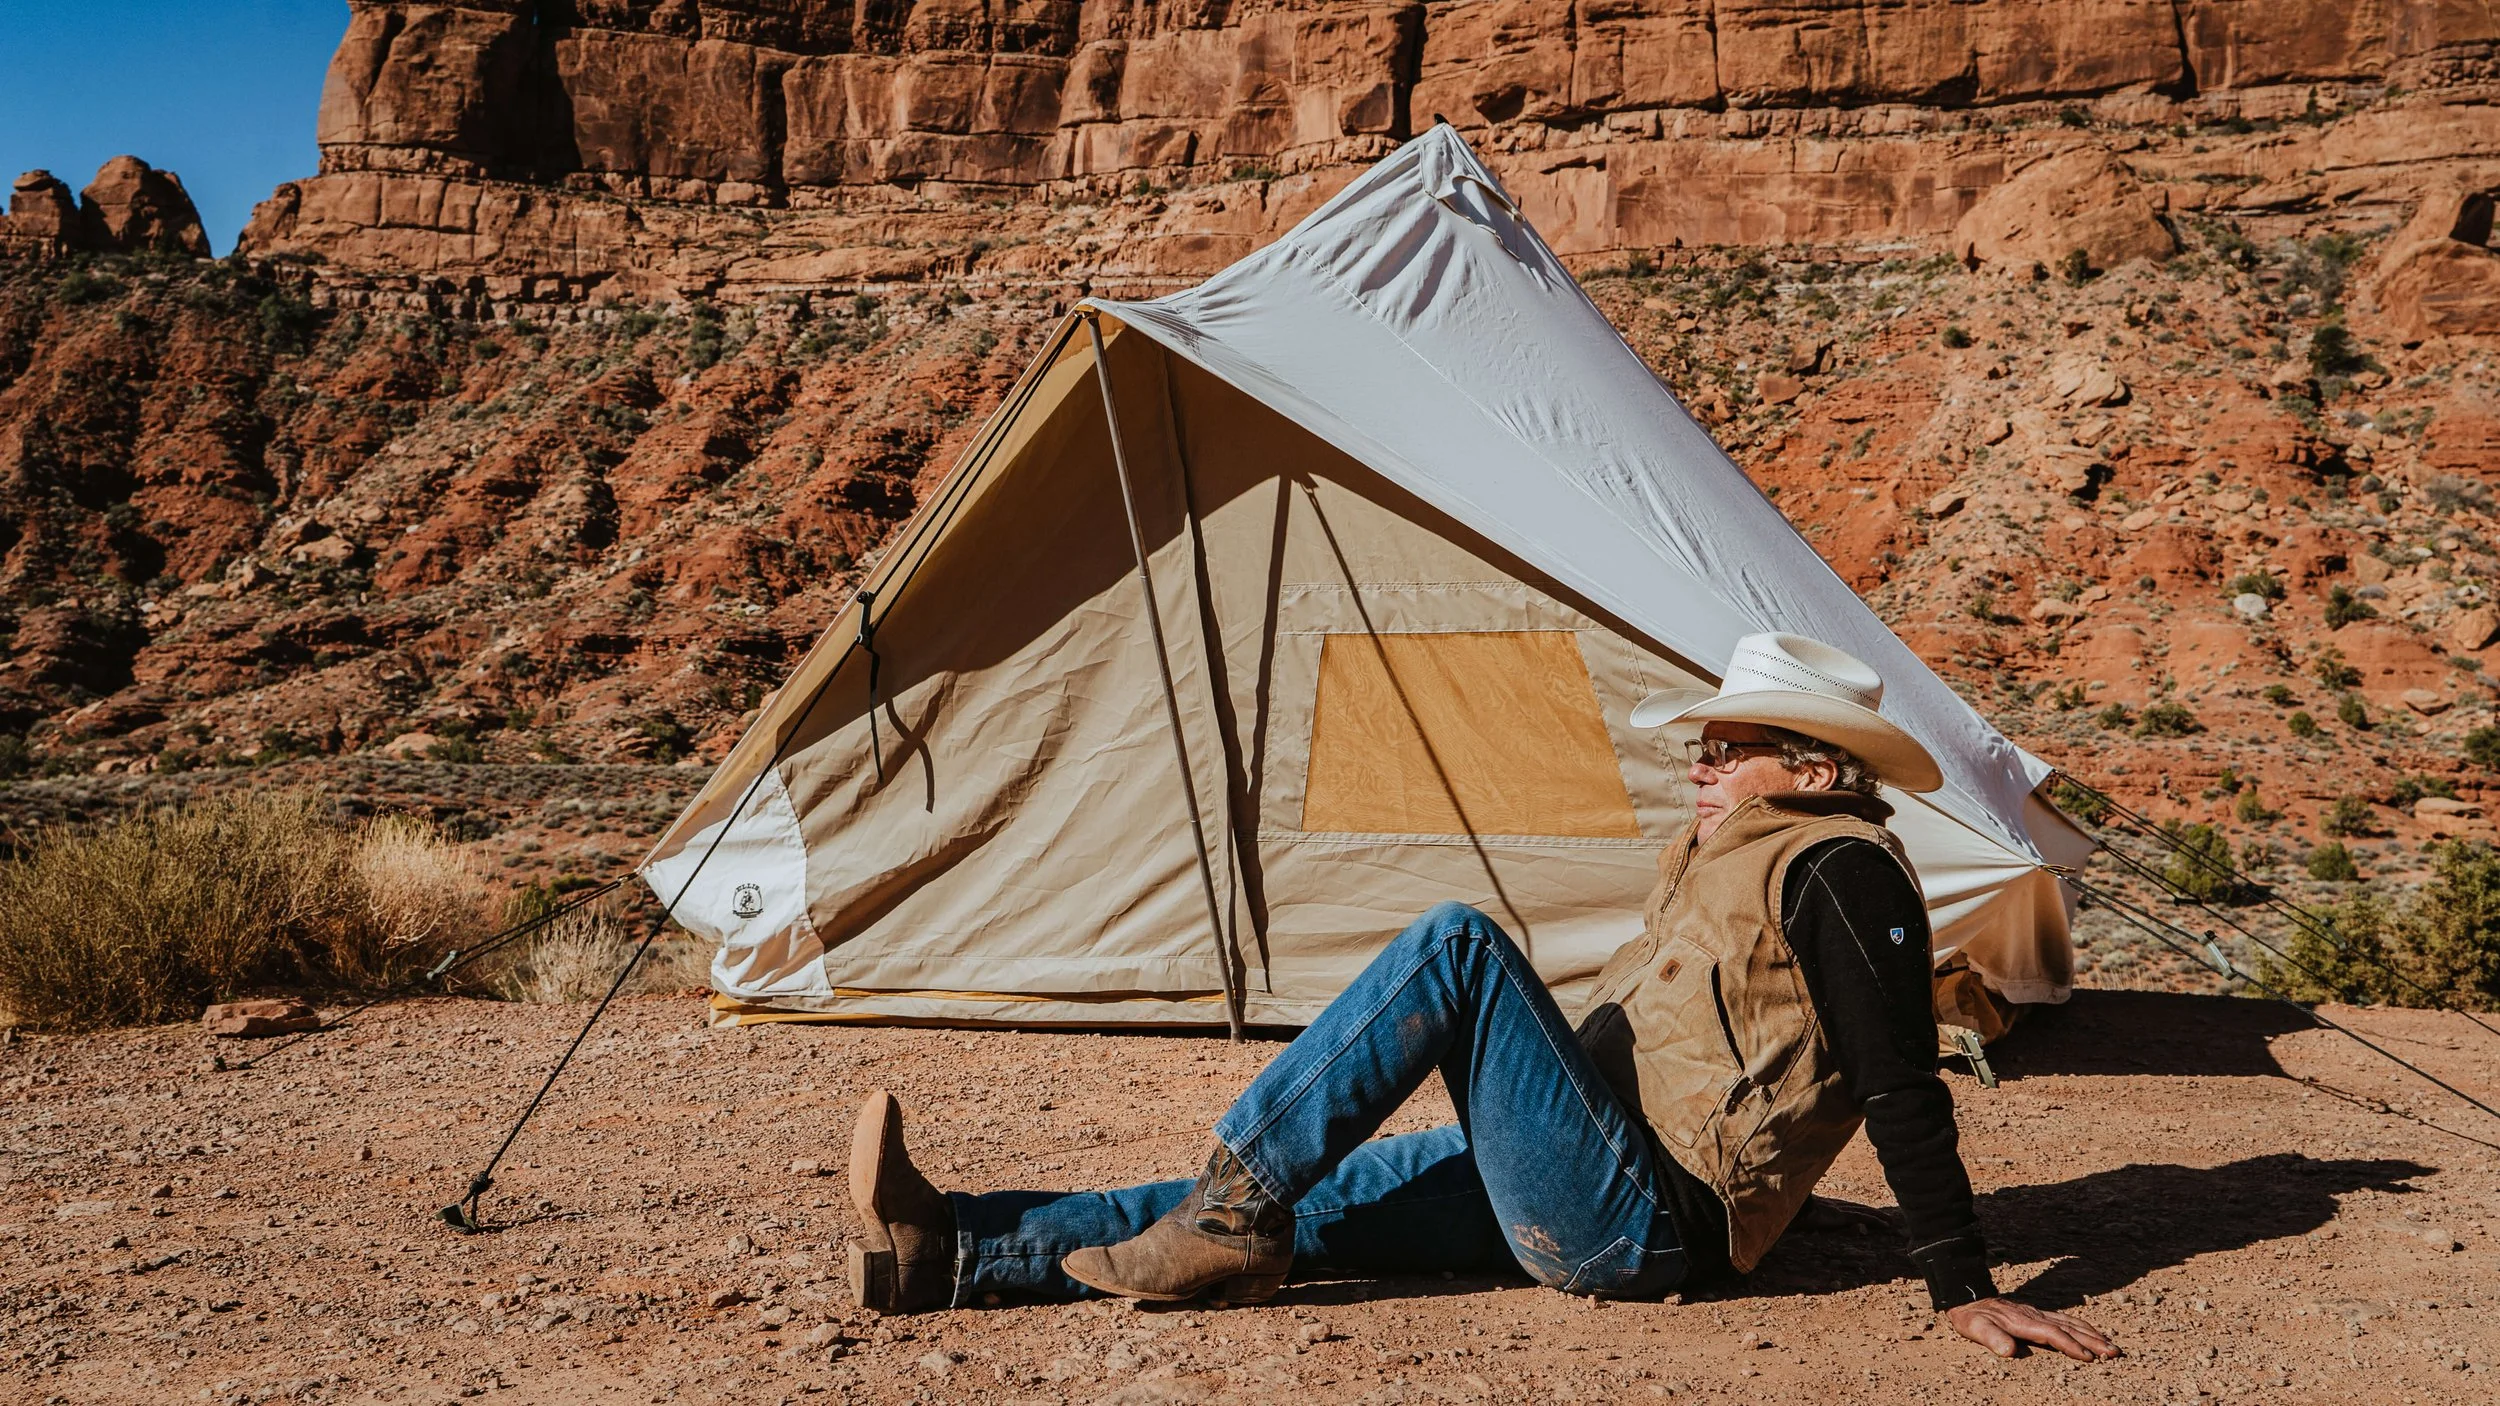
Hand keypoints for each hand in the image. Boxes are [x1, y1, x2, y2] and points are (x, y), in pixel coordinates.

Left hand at [1945, 1297, 2117, 1361]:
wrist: (1968, 1296)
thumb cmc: (1972, 1317)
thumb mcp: (1975, 1328)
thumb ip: (1992, 1338)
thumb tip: (2008, 1352)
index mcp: (2023, 1322)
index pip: (2053, 1335)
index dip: (2071, 1346)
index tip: (2090, 1358)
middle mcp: (2035, 1316)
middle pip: (2070, 1328)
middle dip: (2093, 1341)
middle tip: (2114, 1352)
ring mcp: (2038, 1313)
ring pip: (2071, 1323)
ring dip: (2092, 1334)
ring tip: (2111, 1345)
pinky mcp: (2038, 1313)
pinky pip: (2065, 1319)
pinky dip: (2082, 1326)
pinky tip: (2092, 1332)